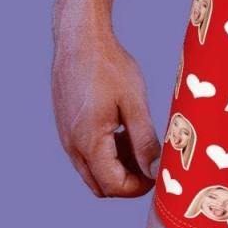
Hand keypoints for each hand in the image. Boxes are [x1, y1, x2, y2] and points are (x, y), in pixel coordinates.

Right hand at [51, 23, 160, 197]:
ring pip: (93, 170)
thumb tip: (154, 169)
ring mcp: (67, 137)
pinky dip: (107, 152)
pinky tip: (126, 131)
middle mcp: (72, 146)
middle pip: (100, 184)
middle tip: (152, 162)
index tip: (159, 175)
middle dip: (128, 181)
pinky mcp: (68, 127)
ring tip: (142, 142)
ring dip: (118, 166)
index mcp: (88, 142)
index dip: (139, 187)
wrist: (80, 41)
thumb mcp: (134, 103)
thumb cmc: (108, 67)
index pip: (113, 186)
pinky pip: (86, 153)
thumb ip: (144, 140)